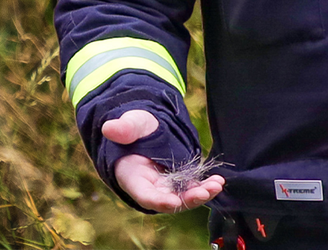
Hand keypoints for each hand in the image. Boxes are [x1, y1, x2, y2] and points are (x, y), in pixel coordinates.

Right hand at [102, 109, 224, 212]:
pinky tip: (218, 181)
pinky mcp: (180, 181)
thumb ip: (123, 128)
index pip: (145, 195)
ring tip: (216, 185)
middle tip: (204, 192)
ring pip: (184, 197)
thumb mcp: (130, 124)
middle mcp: (151, 187)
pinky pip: (193, 188)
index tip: (173, 202)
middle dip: (187, 199)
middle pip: (169, 201)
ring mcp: (166, 186)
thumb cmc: (134, 128)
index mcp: (133, 178)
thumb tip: (109, 128)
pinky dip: (205, 187)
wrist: (146, 130)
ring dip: (200, 194)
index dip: (159, 201)